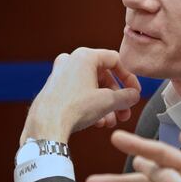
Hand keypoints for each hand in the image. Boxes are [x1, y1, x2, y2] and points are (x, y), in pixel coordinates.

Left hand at [21, 48, 140, 143]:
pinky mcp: (54, 88)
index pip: (115, 60)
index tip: (135, 93)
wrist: (46, 125)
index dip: (129, 78)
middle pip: (103, 76)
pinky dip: (90, 105)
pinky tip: (97, 122)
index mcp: (85, 56)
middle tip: (124, 112)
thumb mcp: (108, 101)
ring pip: (91, 87)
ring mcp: (60, 74)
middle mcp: (71, 61)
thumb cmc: (74, 108)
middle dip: (116, 97)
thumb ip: (126, 96)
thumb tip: (134, 95)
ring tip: (110, 121)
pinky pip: (78, 93)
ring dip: (105, 105)